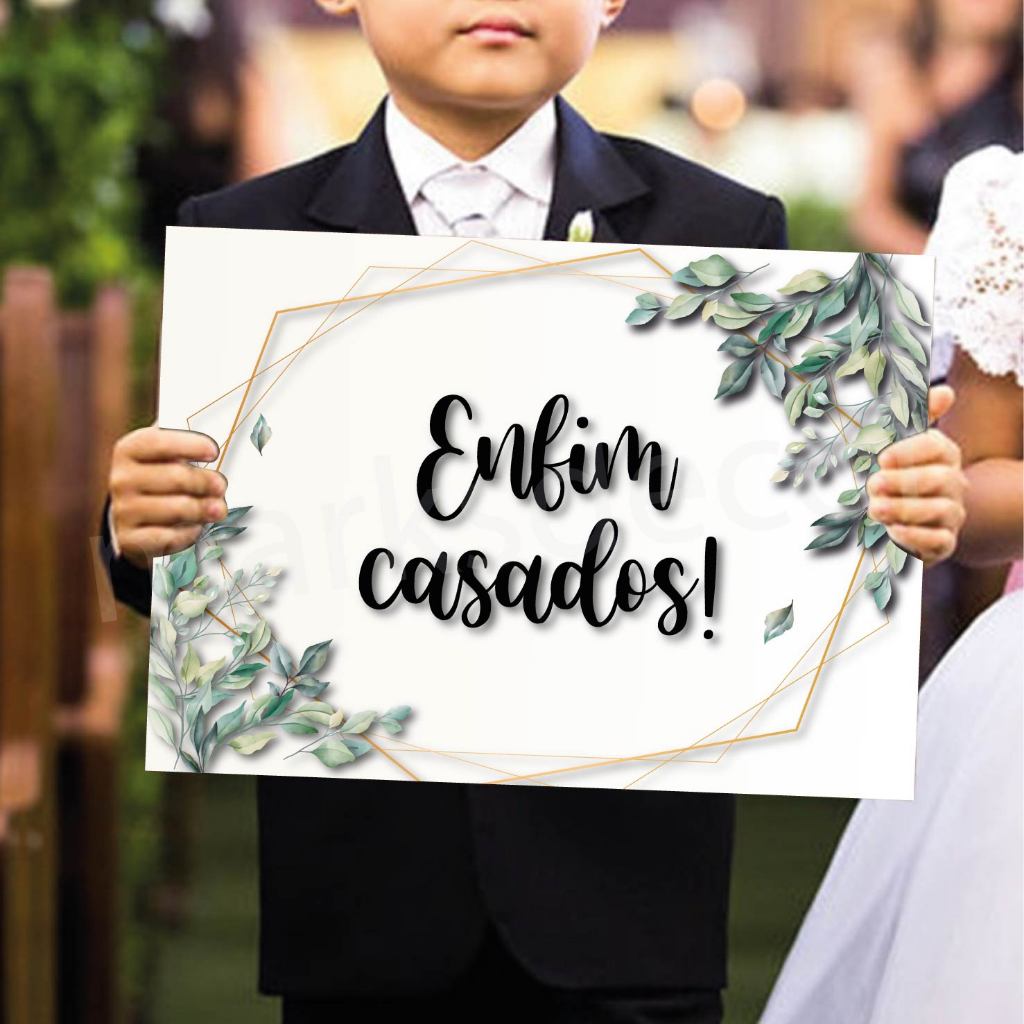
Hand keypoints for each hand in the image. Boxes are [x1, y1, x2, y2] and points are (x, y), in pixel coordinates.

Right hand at [109, 426, 226, 570]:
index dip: (190, 445)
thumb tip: (217, 463)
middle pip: (176, 477)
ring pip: (178, 509)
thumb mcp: (165, 459)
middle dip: (206, 482)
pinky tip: (196, 527)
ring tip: (218, 509)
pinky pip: (170, 536)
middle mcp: (121, 479)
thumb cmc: (159, 481)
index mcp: (129, 450)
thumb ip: (186, 454)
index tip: (214, 451)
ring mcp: (123, 510)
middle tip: (221, 486)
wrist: (133, 518)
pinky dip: (189, 533)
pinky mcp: (129, 539)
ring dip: (204, 509)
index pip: (158, 443)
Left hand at [867, 386, 965, 567]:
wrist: (880, 522)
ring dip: (904, 509)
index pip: (937, 446)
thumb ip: (910, 418)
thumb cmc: (884, 477)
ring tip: (874, 509)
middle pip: (940, 478)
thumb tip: (948, 392)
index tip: (881, 458)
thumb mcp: (887, 447)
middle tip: (872, 485)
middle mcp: (953, 483)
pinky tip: (892, 532)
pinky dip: (914, 536)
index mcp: (941, 455)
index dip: (910, 451)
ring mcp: (951, 514)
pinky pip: (939, 540)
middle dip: (904, 482)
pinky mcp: (943, 543)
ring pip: (941, 509)